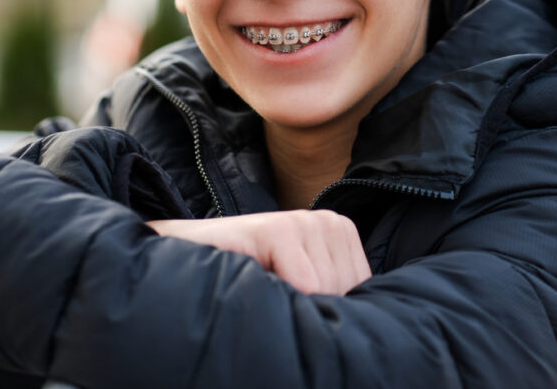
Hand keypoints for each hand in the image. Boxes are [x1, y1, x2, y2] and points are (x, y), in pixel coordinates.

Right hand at [148, 210, 369, 294]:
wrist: (184, 260)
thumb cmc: (247, 282)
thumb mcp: (303, 289)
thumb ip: (336, 296)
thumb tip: (372, 335)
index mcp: (342, 234)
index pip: (365, 293)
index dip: (330, 311)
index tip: (294, 298)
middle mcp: (329, 221)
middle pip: (348, 294)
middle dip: (311, 307)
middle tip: (274, 292)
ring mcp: (304, 221)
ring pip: (328, 293)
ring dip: (290, 303)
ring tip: (262, 284)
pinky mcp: (277, 228)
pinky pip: (306, 286)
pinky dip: (279, 298)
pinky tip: (254, 280)